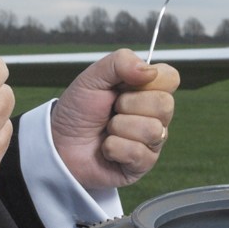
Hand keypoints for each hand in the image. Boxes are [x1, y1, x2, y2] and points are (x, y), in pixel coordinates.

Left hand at [50, 49, 179, 192]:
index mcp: (146, 90)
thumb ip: (120, 62)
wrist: (58, 143)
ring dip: (118, 128)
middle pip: (165, 104)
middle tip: (111, 109)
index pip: (171, 77)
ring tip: (106, 130)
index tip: (124, 84)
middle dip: (128, 105)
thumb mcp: (92, 77)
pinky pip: (138, 153)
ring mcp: (151, 141)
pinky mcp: (142, 164)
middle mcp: (154, 115)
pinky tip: (106, 149)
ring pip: (152, 130)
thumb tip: (150, 71)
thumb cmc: (77, 111)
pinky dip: (114, 148)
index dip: (150, 79)